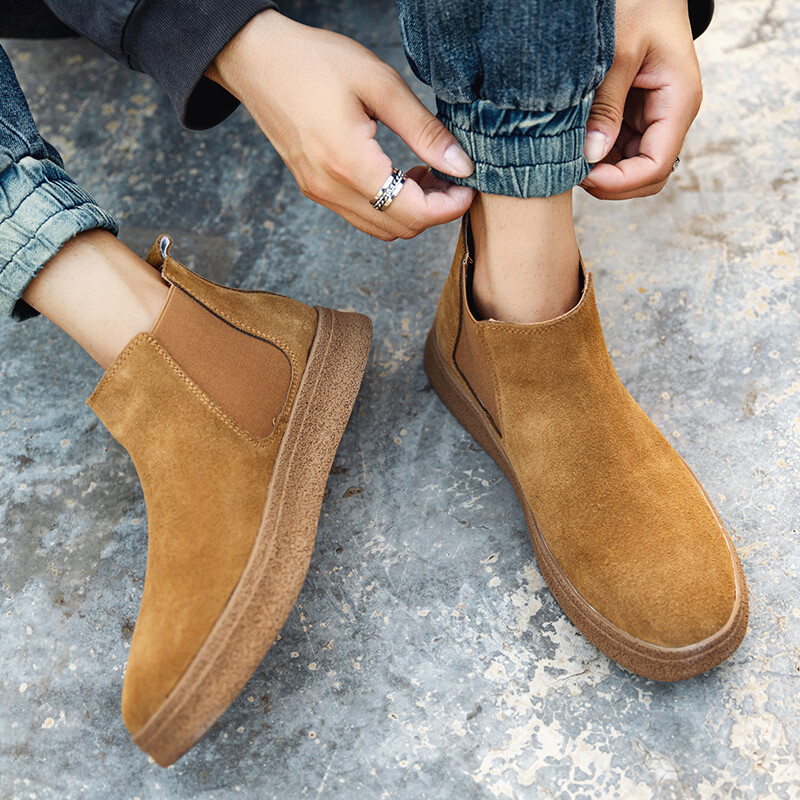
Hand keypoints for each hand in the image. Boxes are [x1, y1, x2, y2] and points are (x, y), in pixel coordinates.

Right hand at [207, 10, 474, 240]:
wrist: (256, 59)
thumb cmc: (314, 61)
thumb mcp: (380, 85)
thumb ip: (424, 131)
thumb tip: (461, 165)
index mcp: (349, 165)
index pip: (414, 214)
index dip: (449, 207)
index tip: (468, 186)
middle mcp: (332, 190)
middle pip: (400, 229)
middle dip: (434, 211)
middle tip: (451, 176)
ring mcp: (320, 194)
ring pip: (381, 228)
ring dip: (411, 211)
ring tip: (425, 173)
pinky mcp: (315, 189)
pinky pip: (362, 215)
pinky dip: (388, 205)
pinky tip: (398, 173)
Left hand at [580, 0, 701, 199]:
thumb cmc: (638, 4)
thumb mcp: (618, 52)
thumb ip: (606, 106)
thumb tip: (592, 155)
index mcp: (679, 102)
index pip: (655, 166)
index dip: (619, 182)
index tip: (583, 175)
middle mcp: (671, 115)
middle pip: (646, 176)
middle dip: (611, 183)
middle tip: (571, 172)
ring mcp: (654, 116)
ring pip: (631, 166)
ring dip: (602, 170)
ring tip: (568, 158)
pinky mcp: (636, 113)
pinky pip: (619, 148)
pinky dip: (598, 154)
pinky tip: (574, 146)